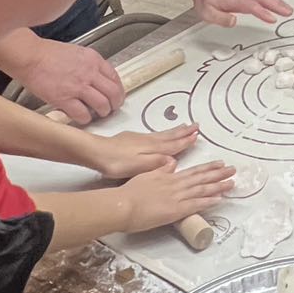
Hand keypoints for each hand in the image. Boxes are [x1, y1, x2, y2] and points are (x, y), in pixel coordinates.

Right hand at [15, 38, 124, 124]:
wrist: (30, 56)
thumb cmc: (47, 53)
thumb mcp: (76, 53)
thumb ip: (89, 65)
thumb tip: (96, 79)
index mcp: (93, 59)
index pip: (115, 77)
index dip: (118, 90)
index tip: (116, 95)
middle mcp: (89, 72)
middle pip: (113, 93)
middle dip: (115, 104)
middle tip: (112, 108)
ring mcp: (78, 86)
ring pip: (102, 105)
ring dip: (103, 112)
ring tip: (98, 114)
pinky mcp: (64, 99)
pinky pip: (82, 114)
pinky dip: (85, 119)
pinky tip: (82, 118)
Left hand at [81, 124, 200, 178]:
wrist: (96, 151)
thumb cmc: (116, 163)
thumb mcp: (137, 167)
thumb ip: (155, 163)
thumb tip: (174, 161)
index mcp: (152, 149)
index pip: (173, 145)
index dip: (185, 141)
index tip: (197, 136)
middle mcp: (149, 142)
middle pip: (170, 136)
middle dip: (184, 132)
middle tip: (196, 126)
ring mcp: (140, 139)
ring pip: (163, 134)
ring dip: (175, 131)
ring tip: (185, 126)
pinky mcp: (132, 138)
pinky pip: (155, 134)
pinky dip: (163, 133)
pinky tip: (161, 134)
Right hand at [117, 160, 235, 232]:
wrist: (122, 204)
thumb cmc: (130, 192)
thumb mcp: (146, 176)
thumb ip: (159, 170)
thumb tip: (170, 164)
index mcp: (168, 177)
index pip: (192, 171)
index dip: (207, 168)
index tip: (219, 164)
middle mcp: (175, 185)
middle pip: (201, 178)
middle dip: (218, 174)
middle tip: (233, 170)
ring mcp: (177, 197)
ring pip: (202, 190)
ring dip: (218, 186)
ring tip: (232, 182)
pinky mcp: (175, 210)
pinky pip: (196, 205)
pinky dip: (208, 201)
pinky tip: (219, 199)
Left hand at [191, 0, 293, 27]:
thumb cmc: (208, 2)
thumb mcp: (208, 13)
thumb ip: (220, 18)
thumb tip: (233, 21)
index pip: (251, 6)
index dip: (262, 12)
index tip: (272, 19)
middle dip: (277, 5)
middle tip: (288, 12)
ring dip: (279, 3)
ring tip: (289, 11)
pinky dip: (275, 2)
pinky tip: (281, 7)